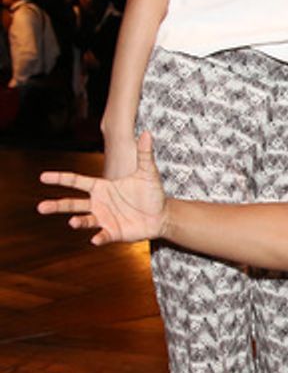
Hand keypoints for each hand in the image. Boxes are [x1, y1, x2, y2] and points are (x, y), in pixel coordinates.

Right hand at [39, 131, 167, 244]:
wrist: (162, 215)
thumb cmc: (151, 193)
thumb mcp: (147, 172)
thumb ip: (144, 154)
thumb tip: (147, 133)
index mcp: (102, 187)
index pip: (77, 181)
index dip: (61, 178)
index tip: (43, 176)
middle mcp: (99, 203)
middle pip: (72, 204)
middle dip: (57, 205)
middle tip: (41, 207)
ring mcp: (104, 218)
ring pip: (84, 221)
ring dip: (78, 221)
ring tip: (72, 221)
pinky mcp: (113, 232)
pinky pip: (102, 236)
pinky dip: (99, 238)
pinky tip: (96, 239)